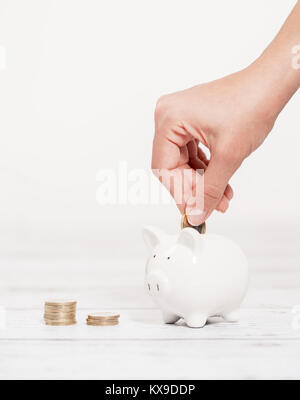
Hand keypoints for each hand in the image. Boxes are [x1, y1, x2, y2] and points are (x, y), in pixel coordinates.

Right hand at [152, 65, 276, 224]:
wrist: (269, 85)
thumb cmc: (251, 104)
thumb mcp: (228, 156)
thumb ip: (210, 190)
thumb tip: (196, 213)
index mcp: (169, 119)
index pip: (164, 168)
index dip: (179, 193)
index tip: (193, 210)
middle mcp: (169, 115)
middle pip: (173, 166)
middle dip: (194, 188)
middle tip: (210, 206)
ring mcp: (180, 117)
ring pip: (184, 161)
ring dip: (202, 181)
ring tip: (221, 198)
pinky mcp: (192, 121)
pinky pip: (192, 152)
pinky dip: (206, 168)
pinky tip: (220, 182)